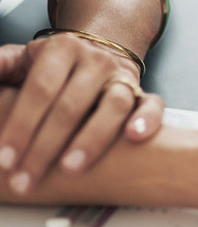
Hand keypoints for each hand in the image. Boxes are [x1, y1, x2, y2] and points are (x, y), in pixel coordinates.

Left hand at [0, 35, 161, 192]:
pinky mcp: (143, 92)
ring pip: (113, 106)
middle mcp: (96, 61)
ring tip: (70, 169)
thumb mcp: (24, 58)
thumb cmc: (54, 65)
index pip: (40, 89)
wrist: (100, 47)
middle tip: (25, 179)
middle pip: (71, 105)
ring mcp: (122, 77)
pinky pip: (153, 104)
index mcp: (62, 49)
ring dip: (92, 139)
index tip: (6, 158)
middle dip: (45, 146)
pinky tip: (134, 138)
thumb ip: (1, 66)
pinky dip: (147, 120)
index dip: (22, 124)